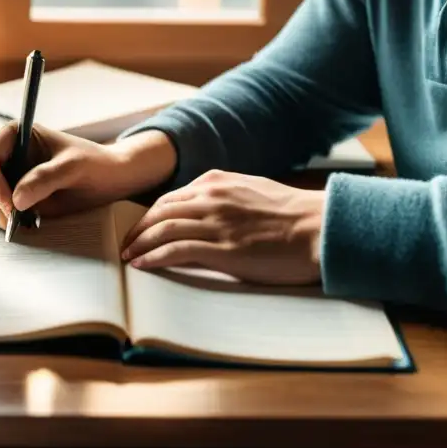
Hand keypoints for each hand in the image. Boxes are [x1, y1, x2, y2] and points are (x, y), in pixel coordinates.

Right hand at [0, 123, 175, 229]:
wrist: (109, 180)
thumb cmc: (94, 164)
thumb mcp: (75, 167)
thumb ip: (46, 178)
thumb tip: (16, 200)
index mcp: (13, 135)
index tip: (12, 207)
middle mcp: (4, 154)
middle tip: (17, 223)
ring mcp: (4, 176)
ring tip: (26, 224)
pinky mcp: (9, 196)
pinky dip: (2, 222)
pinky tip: (26, 224)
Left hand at [120, 170, 324, 284]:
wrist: (320, 228)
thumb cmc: (294, 215)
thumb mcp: (254, 191)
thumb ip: (227, 196)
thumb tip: (208, 208)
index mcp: (217, 181)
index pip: (171, 198)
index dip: (151, 215)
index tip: (141, 227)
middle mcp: (211, 198)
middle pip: (159, 212)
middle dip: (138, 229)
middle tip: (125, 244)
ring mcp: (214, 223)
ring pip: (161, 230)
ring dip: (139, 245)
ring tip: (127, 257)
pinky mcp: (221, 249)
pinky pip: (174, 251)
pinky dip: (152, 258)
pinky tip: (142, 265)